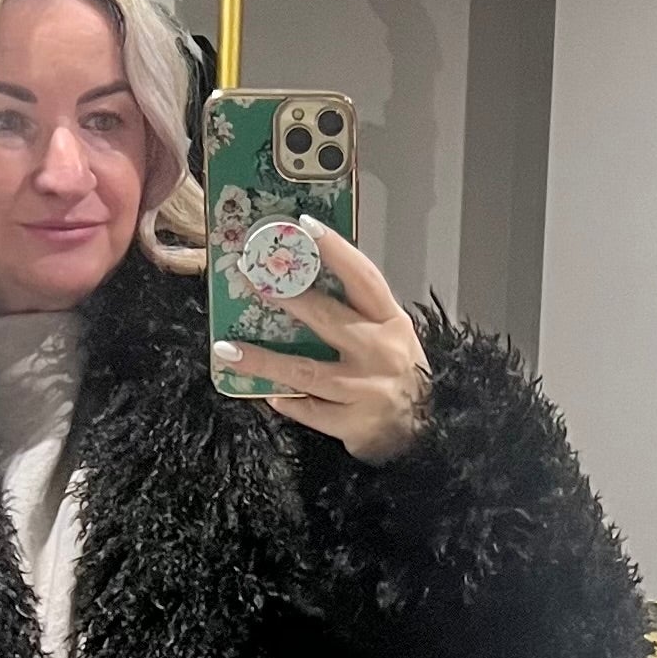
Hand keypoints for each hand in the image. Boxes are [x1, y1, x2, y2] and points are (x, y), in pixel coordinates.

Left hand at [212, 218, 430, 461]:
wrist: (428, 431)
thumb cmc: (402, 377)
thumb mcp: (393, 337)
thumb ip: (360, 314)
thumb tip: (308, 282)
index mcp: (392, 322)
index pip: (363, 277)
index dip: (336, 250)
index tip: (305, 226)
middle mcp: (380, 351)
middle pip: (328, 318)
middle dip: (287, 297)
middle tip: (253, 280)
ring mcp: (365, 390)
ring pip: (306, 371)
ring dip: (264, 360)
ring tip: (228, 350)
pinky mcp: (353, 424)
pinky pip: (310, 410)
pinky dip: (287, 402)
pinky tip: (266, 394)